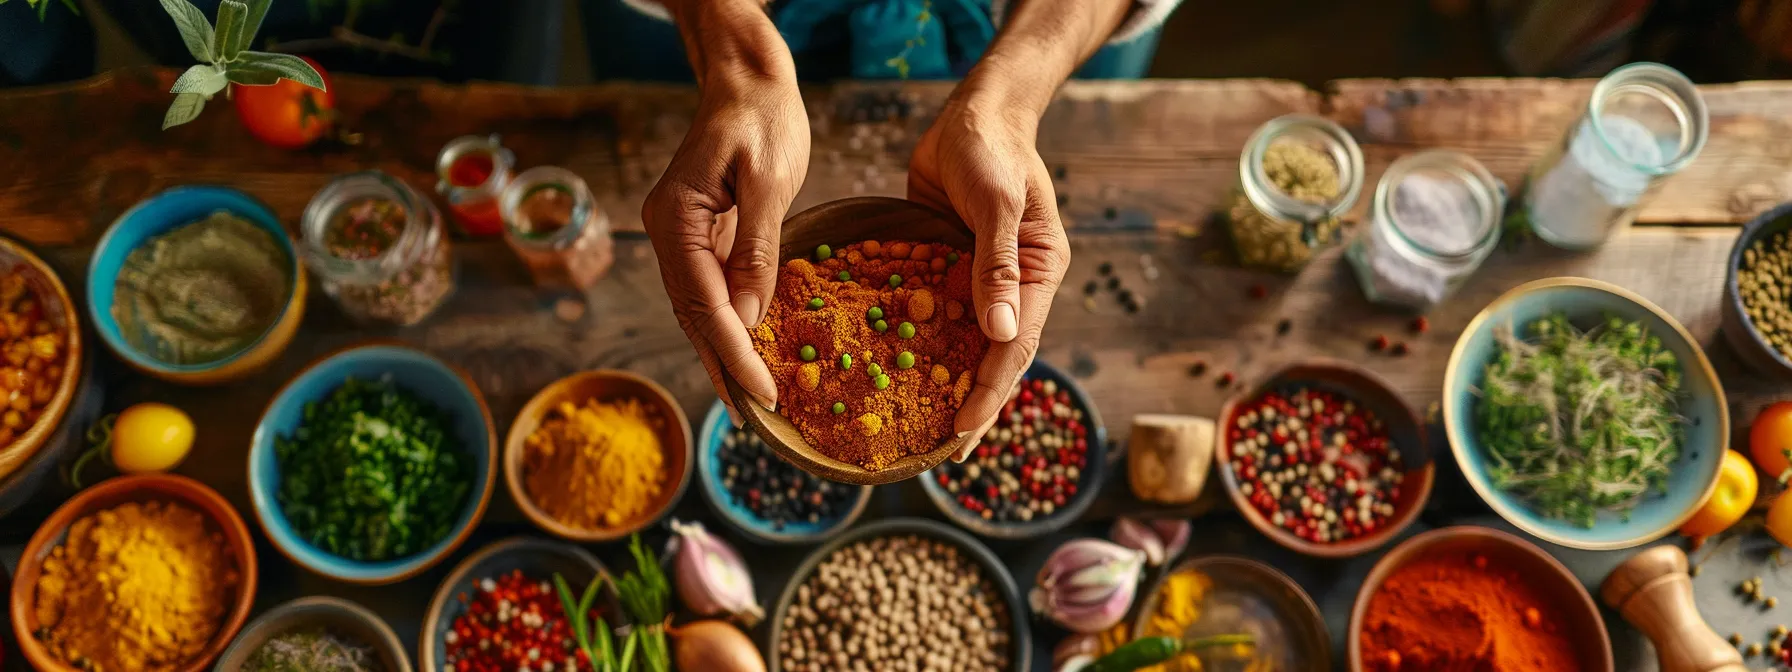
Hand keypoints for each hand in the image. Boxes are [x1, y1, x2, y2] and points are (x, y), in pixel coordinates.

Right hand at [642, 36, 808, 415]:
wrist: (748, 79)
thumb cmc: (763, 119)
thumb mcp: (770, 180)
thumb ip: (757, 248)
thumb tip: (748, 315)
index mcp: (677, 218)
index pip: (704, 304)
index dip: (734, 353)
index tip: (762, 393)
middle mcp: (668, 230)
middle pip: (692, 315)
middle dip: (724, 366)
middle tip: (755, 414)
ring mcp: (680, 233)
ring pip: (696, 308)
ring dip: (722, 352)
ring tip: (749, 398)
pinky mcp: (701, 232)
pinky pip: (709, 288)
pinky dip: (728, 323)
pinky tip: (746, 350)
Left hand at [909, 93, 1069, 460]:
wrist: (973, 109)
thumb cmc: (991, 147)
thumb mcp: (996, 202)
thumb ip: (998, 263)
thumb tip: (1002, 333)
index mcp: (1040, 272)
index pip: (1016, 346)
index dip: (989, 392)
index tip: (962, 430)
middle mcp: (1015, 283)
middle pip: (997, 357)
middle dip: (974, 404)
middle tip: (946, 452)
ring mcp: (982, 276)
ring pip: (967, 342)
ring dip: (949, 382)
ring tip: (924, 427)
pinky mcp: (950, 265)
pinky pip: (937, 313)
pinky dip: (923, 344)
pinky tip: (898, 372)